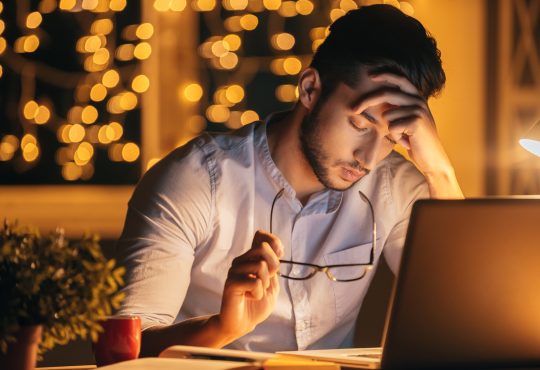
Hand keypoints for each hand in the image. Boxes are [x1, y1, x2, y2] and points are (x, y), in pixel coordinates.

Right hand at [217, 230, 283, 339]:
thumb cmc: (256, 305)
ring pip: (261, 266)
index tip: (277, 257)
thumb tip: (277, 248)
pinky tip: (249, 297)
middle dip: (273, 266)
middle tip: (266, 282)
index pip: (261, 236)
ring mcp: (234, 270)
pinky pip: (255, 282)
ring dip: (264, 284)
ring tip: (255, 292)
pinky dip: (258, 294)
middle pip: (263, 248)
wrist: (243, 324)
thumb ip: (274, 267)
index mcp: (251, 259)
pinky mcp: (231, 282)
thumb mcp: (272, 284)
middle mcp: (241, 261)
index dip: (274, 242)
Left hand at [355, 73, 462, 197]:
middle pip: (386, 94)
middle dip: (366, 101)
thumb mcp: (406, 119)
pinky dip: (396, 137)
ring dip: (390, 130)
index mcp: (416, 97)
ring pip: (387, 115)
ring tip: (403, 136)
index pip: (400, 79)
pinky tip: (407, 141)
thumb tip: (374, 99)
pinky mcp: (416, 121)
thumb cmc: (415, 139)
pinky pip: (392, 127)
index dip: (385, 75)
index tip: (370, 75)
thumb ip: (396, 107)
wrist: (432, 157)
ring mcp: (418, 110)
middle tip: (352, 109)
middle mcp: (418, 100)